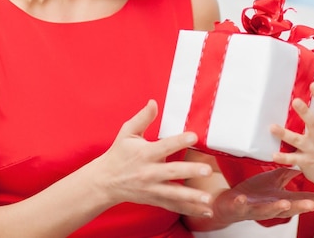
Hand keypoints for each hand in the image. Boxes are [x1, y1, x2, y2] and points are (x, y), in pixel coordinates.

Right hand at [95, 100, 214, 216]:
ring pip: (174, 194)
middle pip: (172, 172)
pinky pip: (173, 206)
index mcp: (144, 154)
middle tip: (206, 170)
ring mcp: (152, 188)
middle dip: (190, 172)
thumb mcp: (127, 132)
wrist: (104, 182)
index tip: (194, 136)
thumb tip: (154, 102)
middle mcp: (149, 173)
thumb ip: (143, 117)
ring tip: (208, 199)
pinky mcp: (155, 199)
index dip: (179, 141)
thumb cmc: (119, 154)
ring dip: (192, 197)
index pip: (164, 146)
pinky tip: (205, 211)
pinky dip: (189, 210)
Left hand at [211, 167, 313, 224]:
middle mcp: (272, 206)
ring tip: (284, 203)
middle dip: (300, 207)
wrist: (231, 202)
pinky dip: (242, 203)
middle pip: (289, 208)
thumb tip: (305, 164)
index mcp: (282, 199)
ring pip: (268, 210)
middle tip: (313, 205)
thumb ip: (290, 174)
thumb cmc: (255, 192)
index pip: (303, 199)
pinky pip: (241, 206)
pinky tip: (242, 199)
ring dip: (277, 208)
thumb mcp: (275, 180)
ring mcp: (256, 208)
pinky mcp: (241, 207)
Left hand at [271, 82, 313, 182]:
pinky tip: (274, 155)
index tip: (313, 85)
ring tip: (272, 127)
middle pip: (313, 123)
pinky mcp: (306, 161)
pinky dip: (283, 158)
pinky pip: (293, 160)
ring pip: (298, 140)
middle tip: (296, 101)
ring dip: (285, 134)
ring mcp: (312, 149)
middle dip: (305, 112)